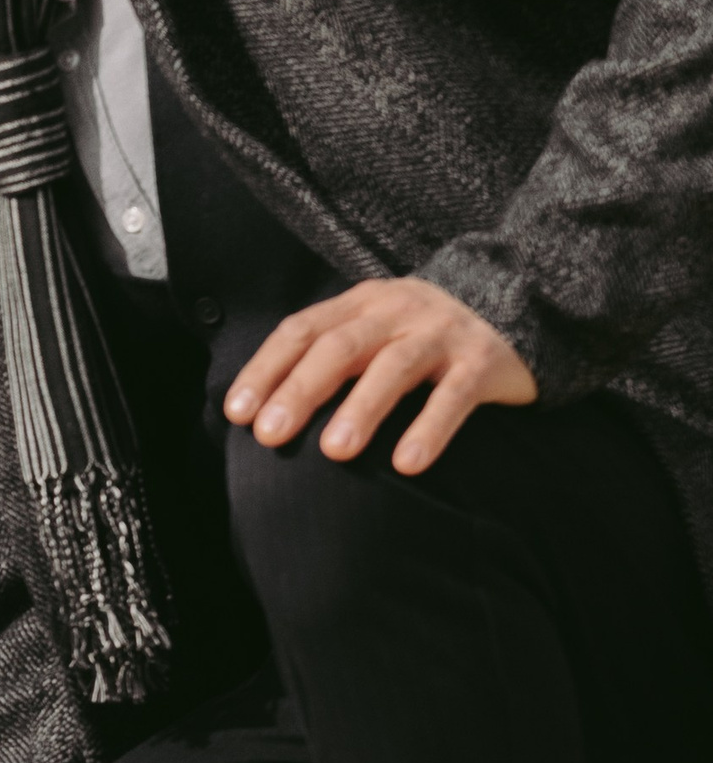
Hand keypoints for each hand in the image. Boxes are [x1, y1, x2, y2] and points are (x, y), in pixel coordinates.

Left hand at [224, 278, 534, 475]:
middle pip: (340, 347)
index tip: (237, 414)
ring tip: (334, 452)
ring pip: (393, 368)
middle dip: (301, 391)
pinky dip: (430, 429)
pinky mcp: (483, 361)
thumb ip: (331, 355)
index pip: (301, 331)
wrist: (526, 298)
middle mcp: (396, 311)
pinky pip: (454, 396)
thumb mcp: (376, 328)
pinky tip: (407, 464)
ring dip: (360, 409)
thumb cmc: (427, 333)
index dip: (266, 370)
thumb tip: (264, 413)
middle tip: (270, 435)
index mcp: (361, 304)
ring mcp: (441, 333)